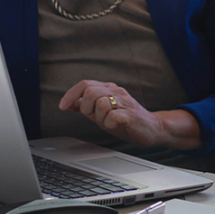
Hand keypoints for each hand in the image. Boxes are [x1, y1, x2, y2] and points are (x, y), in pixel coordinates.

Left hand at [59, 80, 200, 149]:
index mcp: (109, 89)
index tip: (62, 106)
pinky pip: (113, 116)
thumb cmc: (126, 120)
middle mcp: (117, 92)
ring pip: (101, 103)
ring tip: (108, 122)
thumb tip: (68, 104)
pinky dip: (109, 123)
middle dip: (86, 108)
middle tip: (94, 117)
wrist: (152, 129)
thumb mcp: (102, 113)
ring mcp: (125, 102)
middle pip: (90, 92)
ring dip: (99, 117)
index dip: (71, 95)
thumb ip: (86, 107)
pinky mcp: (132, 114)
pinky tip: (115, 126)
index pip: (85, 84)